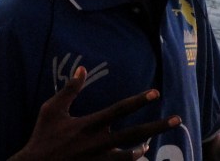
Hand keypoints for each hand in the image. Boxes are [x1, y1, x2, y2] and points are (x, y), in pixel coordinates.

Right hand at [9, 66, 179, 160]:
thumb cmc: (42, 138)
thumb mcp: (51, 110)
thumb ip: (69, 90)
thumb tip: (82, 68)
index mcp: (89, 125)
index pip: (119, 110)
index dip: (138, 100)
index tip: (156, 93)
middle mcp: (98, 143)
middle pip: (134, 134)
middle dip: (157, 126)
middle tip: (177, 119)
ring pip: (130, 157)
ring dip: (142, 150)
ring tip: (150, 145)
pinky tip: (134, 159)